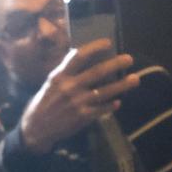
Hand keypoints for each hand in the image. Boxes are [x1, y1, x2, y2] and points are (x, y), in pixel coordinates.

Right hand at [16, 41, 139, 151]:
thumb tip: (82, 58)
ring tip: (135, 79)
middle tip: (130, 58)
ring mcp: (78, 102)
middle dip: (116, 64)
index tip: (108, 42)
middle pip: (97, 72)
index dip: (94, 48)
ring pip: (105, 91)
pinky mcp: (83, 117)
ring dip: (122, 85)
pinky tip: (118, 102)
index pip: (79, 56)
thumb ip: (66, 72)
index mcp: (60, 76)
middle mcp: (70, 87)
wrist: (36, 128)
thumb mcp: (51, 83)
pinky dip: (111, 105)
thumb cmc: (44, 102)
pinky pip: (102, 109)